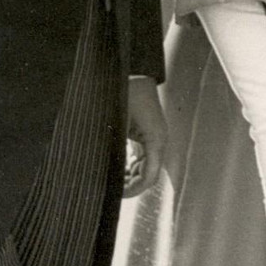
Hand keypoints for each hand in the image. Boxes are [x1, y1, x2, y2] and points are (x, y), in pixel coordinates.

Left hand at [124, 77, 166, 197]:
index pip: (149, 177)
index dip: (133, 190)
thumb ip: (115, 148)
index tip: (117, 194)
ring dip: (130, 175)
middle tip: (112, 189)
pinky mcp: (147, 131)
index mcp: (155, 140)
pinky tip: (117, 165)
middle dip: (131, 184)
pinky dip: (131, 163)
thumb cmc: (125, 93)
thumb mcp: (117, 123)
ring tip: (112, 179)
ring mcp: (154, 136)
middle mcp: (158, 140)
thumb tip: (107, 170)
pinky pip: (142, 154)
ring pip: (145, 165)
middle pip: (148, 174)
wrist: (133, 71)